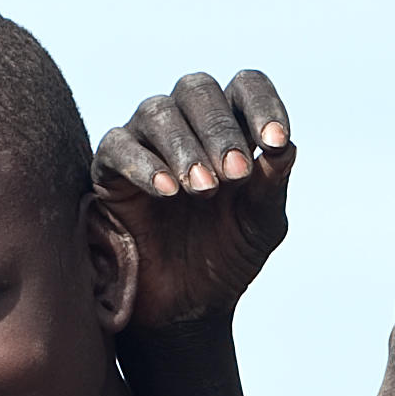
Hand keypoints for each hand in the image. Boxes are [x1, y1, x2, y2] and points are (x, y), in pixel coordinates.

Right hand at [96, 71, 295, 331]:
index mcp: (231, 128)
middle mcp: (187, 125)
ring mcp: (146, 143)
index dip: (263, 105)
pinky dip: (143, 164)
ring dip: (185, 147)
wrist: (187, 308)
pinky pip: (118, 146)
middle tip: (235, 175)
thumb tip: (285, 148)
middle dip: (220, 129)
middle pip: (197, 89)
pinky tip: (167, 191)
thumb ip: (272, 186)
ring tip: (204, 189)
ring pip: (157, 111)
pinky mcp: (109, 170)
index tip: (275, 143)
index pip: (245, 87)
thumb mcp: (260, 224)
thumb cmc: (226, 256)